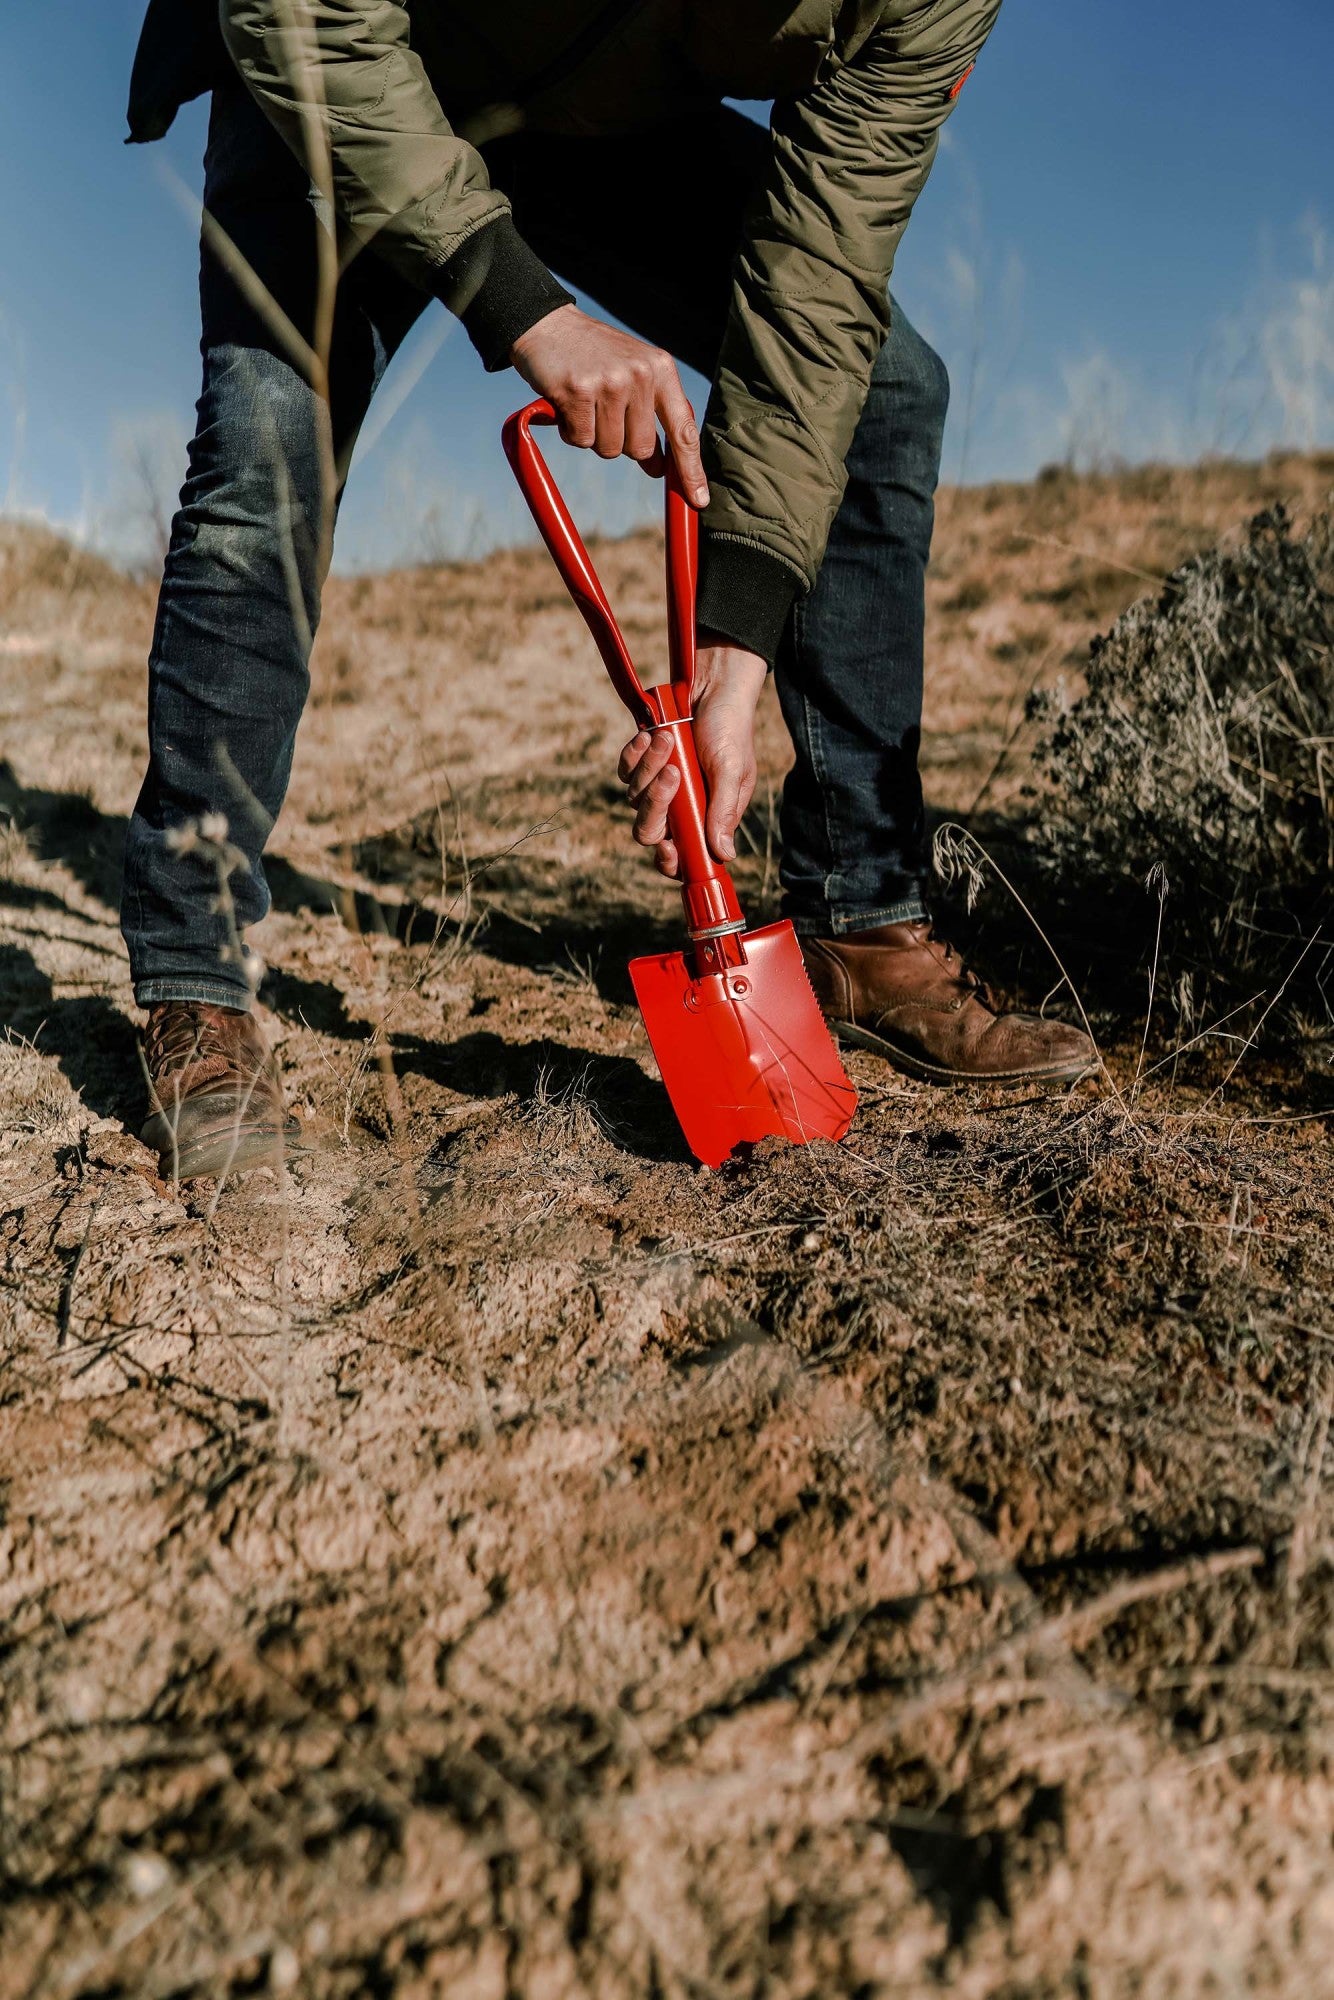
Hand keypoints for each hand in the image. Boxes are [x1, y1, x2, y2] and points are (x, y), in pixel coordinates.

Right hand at [510, 304, 708, 506]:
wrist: (547, 326)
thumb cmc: (594, 356)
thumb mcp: (633, 374)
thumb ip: (651, 416)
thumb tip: (659, 469)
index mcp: (661, 370)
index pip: (683, 429)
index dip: (691, 468)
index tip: (698, 499)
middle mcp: (640, 375)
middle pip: (641, 449)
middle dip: (621, 443)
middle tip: (605, 414)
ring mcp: (610, 383)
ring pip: (610, 448)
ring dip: (593, 436)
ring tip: (585, 404)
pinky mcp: (578, 392)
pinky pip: (581, 440)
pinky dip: (572, 431)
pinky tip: (567, 404)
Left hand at [617, 643, 766, 877]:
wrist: (714, 685)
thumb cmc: (730, 729)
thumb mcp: (733, 771)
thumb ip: (724, 811)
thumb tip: (724, 854)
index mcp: (704, 816)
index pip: (682, 855)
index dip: (670, 861)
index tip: (668, 847)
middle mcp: (678, 806)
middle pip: (648, 831)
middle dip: (655, 807)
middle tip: (672, 775)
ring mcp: (657, 783)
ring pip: (635, 797)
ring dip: (649, 769)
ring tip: (669, 739)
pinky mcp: (642, 760)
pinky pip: (626, 770)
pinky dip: (634, 754)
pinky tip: (650, 736)